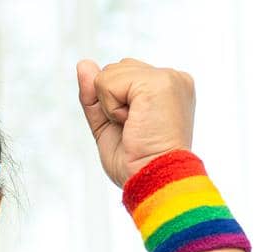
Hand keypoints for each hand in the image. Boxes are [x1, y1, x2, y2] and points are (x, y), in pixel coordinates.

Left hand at [75, 58, 194, 188]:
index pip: (124, 76)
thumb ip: (95, 96)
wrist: (155, 182)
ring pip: (109, 73)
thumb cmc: (137, 164)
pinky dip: (111, 108)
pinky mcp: (158, 82)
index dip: (115, 105)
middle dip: (112, 102)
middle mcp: (173, 78)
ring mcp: (168, 77)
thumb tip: (83, 63)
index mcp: (168, 88)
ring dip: (111, 107)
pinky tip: (133, 123)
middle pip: (116, 69)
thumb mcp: (108, 126)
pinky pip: (108, 82)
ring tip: (136, 128)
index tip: (137, 131)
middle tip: (136, 131)